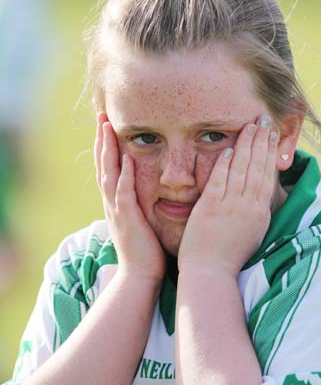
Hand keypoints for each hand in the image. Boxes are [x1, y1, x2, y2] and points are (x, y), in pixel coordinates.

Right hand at [95, 112, 165, 282]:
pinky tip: (128, 159)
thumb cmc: (145, 248)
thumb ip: (138, 203)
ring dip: (108, 150)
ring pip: (109, 174)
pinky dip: (125, 176)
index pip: (110, 168)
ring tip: (107, 128)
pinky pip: (125, 194)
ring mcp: (117, 210)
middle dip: (102, 140)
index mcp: (117, 201)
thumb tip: (146, 189)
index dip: (107, 146)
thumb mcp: (140, 220)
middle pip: (104, 165)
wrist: (140, 275)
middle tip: (102, 116)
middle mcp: (112, 202)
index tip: (108, 125)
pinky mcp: (127, 219)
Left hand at [178, 115, 278, 277]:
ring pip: (242, 169)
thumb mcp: (252, 232)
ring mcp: (230, 206)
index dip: (270, 154)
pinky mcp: (211, 207)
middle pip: (258, 167)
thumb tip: (260, 191)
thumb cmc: (230, 255)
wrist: (210, 273)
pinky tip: (228, 148)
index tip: (272, 136)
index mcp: (260, 212)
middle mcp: (249, 206)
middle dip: (262, 142)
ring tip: (250, 127)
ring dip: (247, 146)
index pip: (268, 176)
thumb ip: (256, 209)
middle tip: (264, 121)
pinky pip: (220, 180)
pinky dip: (225, 163)